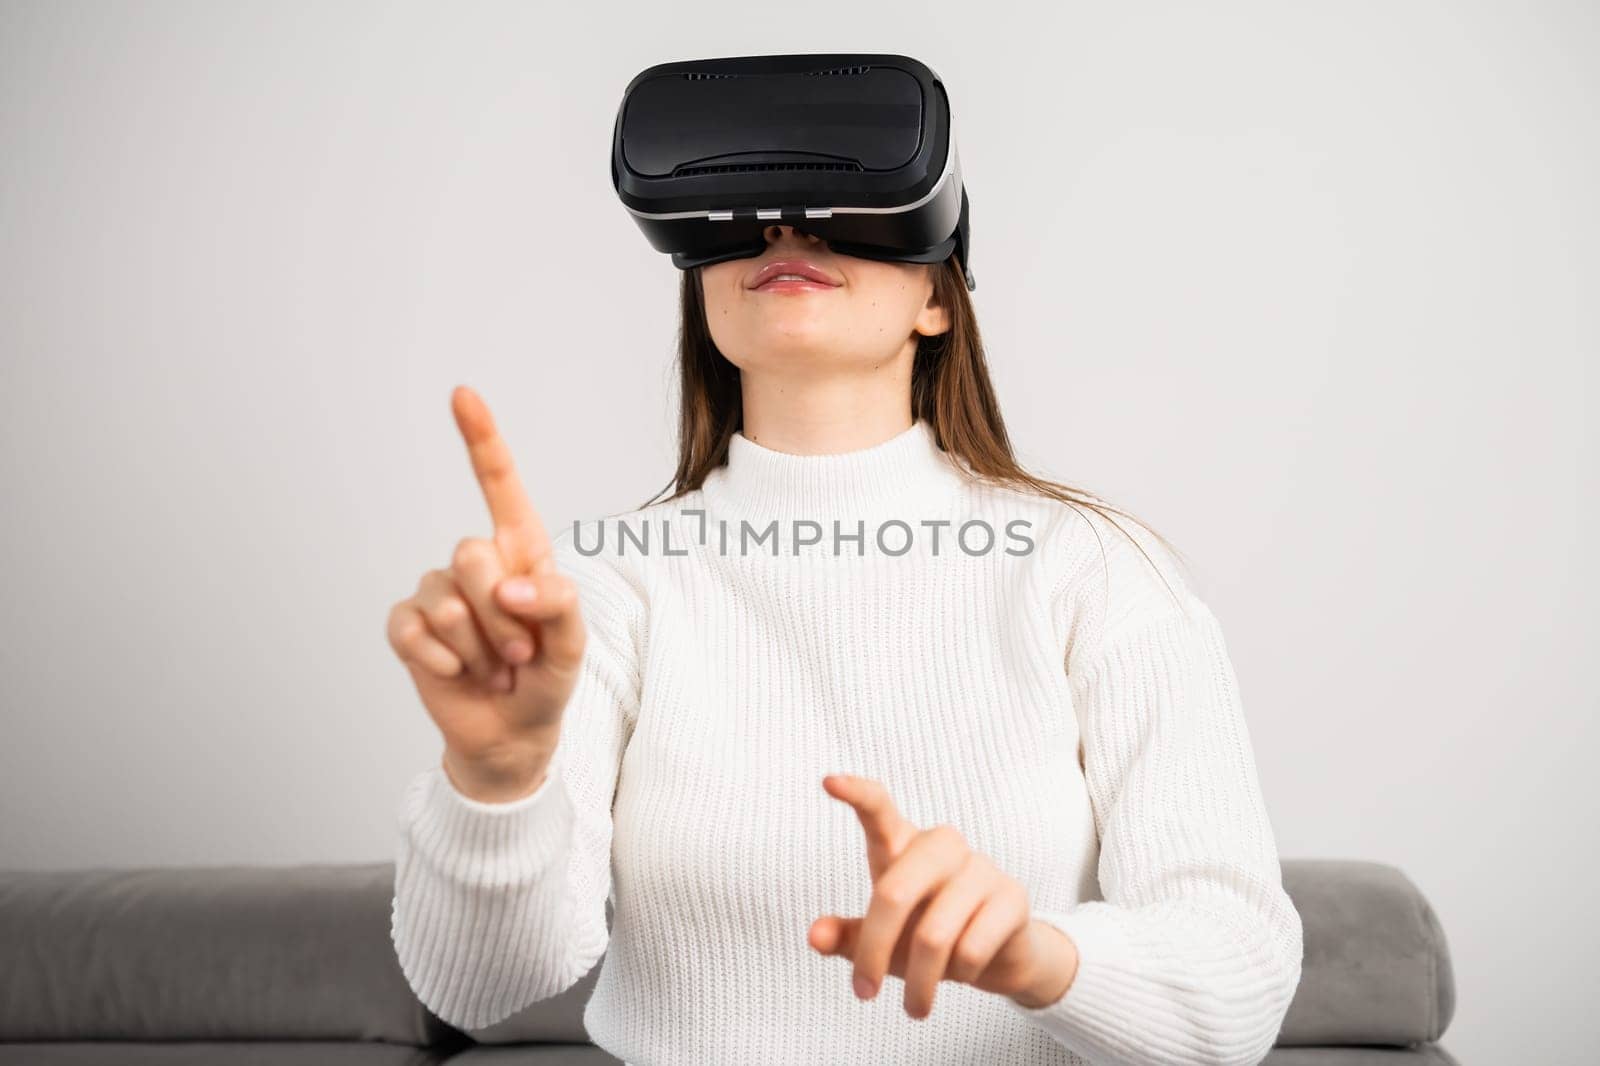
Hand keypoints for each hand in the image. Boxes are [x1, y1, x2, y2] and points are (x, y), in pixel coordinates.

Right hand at [385, 385, 587, 801]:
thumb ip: (559, 607)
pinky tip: (458, 675)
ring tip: (495, 667)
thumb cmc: (548, 681)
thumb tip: (512, 588)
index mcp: (521, 551)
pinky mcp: (407, 628)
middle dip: (501, 614)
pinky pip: (412, 631)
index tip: (462, 394)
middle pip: (471, 553)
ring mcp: (436, 592)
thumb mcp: (573, 647)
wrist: (511, 736)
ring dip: (478, 647)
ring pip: (445, 601)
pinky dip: (441, 662)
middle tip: (519, 652)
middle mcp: (475, 563)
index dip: (480, 439)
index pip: (499, 485)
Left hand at [809, 774, 1079, 1019]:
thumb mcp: (883, 938)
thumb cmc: (926, 935)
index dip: (855, 794)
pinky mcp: (1012, 896)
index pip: (878, 810)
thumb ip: (848, 936)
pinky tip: (963, 974)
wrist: (999, 955)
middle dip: (874, 952)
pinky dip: (959, 976)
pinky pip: (972, 948)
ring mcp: (980, 867)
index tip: (828, 781)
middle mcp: (942, 846)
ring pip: (933, 935)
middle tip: (863, 993)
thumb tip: (814, 936)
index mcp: (904, 845)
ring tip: (915, 1009)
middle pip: (893, 892)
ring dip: (919, 983)